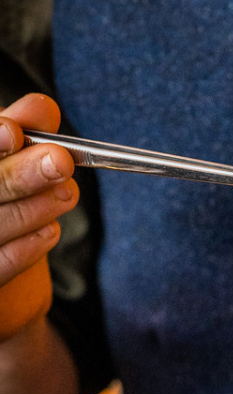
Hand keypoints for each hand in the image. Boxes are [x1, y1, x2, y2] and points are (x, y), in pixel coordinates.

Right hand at [0, 94, 78, 339]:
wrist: (3, 286)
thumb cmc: (4, 209)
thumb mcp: (9, 164)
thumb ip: (24, 133)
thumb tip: (43, 107)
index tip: (14, 132)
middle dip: (19, 173)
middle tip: (60, 161)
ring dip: (33, 207)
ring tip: (67, 194)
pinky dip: (27, 247)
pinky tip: (50, 231)